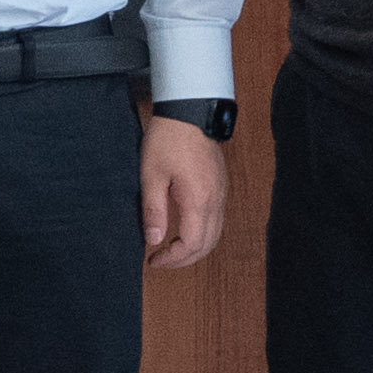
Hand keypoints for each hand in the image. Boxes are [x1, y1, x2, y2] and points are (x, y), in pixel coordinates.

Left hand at [141, 114, 227, 267]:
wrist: (189, 112)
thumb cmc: (168, 140)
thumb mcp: (151, 175)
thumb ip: (154, 210)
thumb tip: (153, 240)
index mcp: (199, 201)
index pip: (192, 244)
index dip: (173, 258)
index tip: (154, 260)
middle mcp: (216, 202)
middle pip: (207, 244)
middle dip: (185, 258)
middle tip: (161, 261)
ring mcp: (221, 194)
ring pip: (215, 234)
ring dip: (195, 248)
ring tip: (171, 250)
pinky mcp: (220, 187)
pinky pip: (216, 220)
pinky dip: (203, 233)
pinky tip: (185, 231)